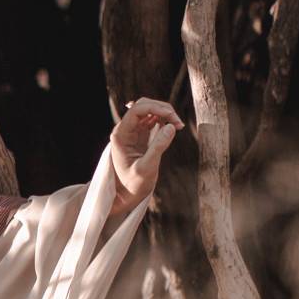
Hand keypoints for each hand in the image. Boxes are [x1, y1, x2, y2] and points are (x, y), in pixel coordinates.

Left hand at [108, 96, 182, 214]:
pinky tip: (173, 128)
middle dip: (162, 109)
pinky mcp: (141, 134)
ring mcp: (133, 131)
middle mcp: (125, 129)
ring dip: (165, 113)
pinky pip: (153, 118)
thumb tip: (170, 126)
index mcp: (121, 135)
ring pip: (149, 109)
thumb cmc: (134, 184)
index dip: (156, 108)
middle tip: (178, 123)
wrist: (128, 193)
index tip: (172, 117)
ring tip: (178, 126)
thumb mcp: (147, 168)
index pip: (136, 109)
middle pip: (143, 105)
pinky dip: (164, 119)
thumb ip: (158, 147)